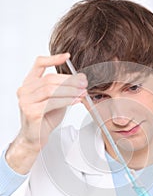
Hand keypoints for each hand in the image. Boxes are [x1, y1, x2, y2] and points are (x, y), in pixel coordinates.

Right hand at [6, 53, 86, 173]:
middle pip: (50, 79)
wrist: (35, 138)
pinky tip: (76, 101)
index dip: (53, 58)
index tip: (67, 57)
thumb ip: (62, 89)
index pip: (38, 64)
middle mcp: (24, 90)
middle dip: (70, 80)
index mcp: (29, 83)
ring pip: (51, 89)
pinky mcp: (31, 111)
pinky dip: (67, 100)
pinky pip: (52, 102)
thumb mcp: (55, 100)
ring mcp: (26, 100)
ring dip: (70, 90)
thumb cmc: (44, 119)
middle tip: (84, 82)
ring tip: (82, 92)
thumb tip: (80, 80)